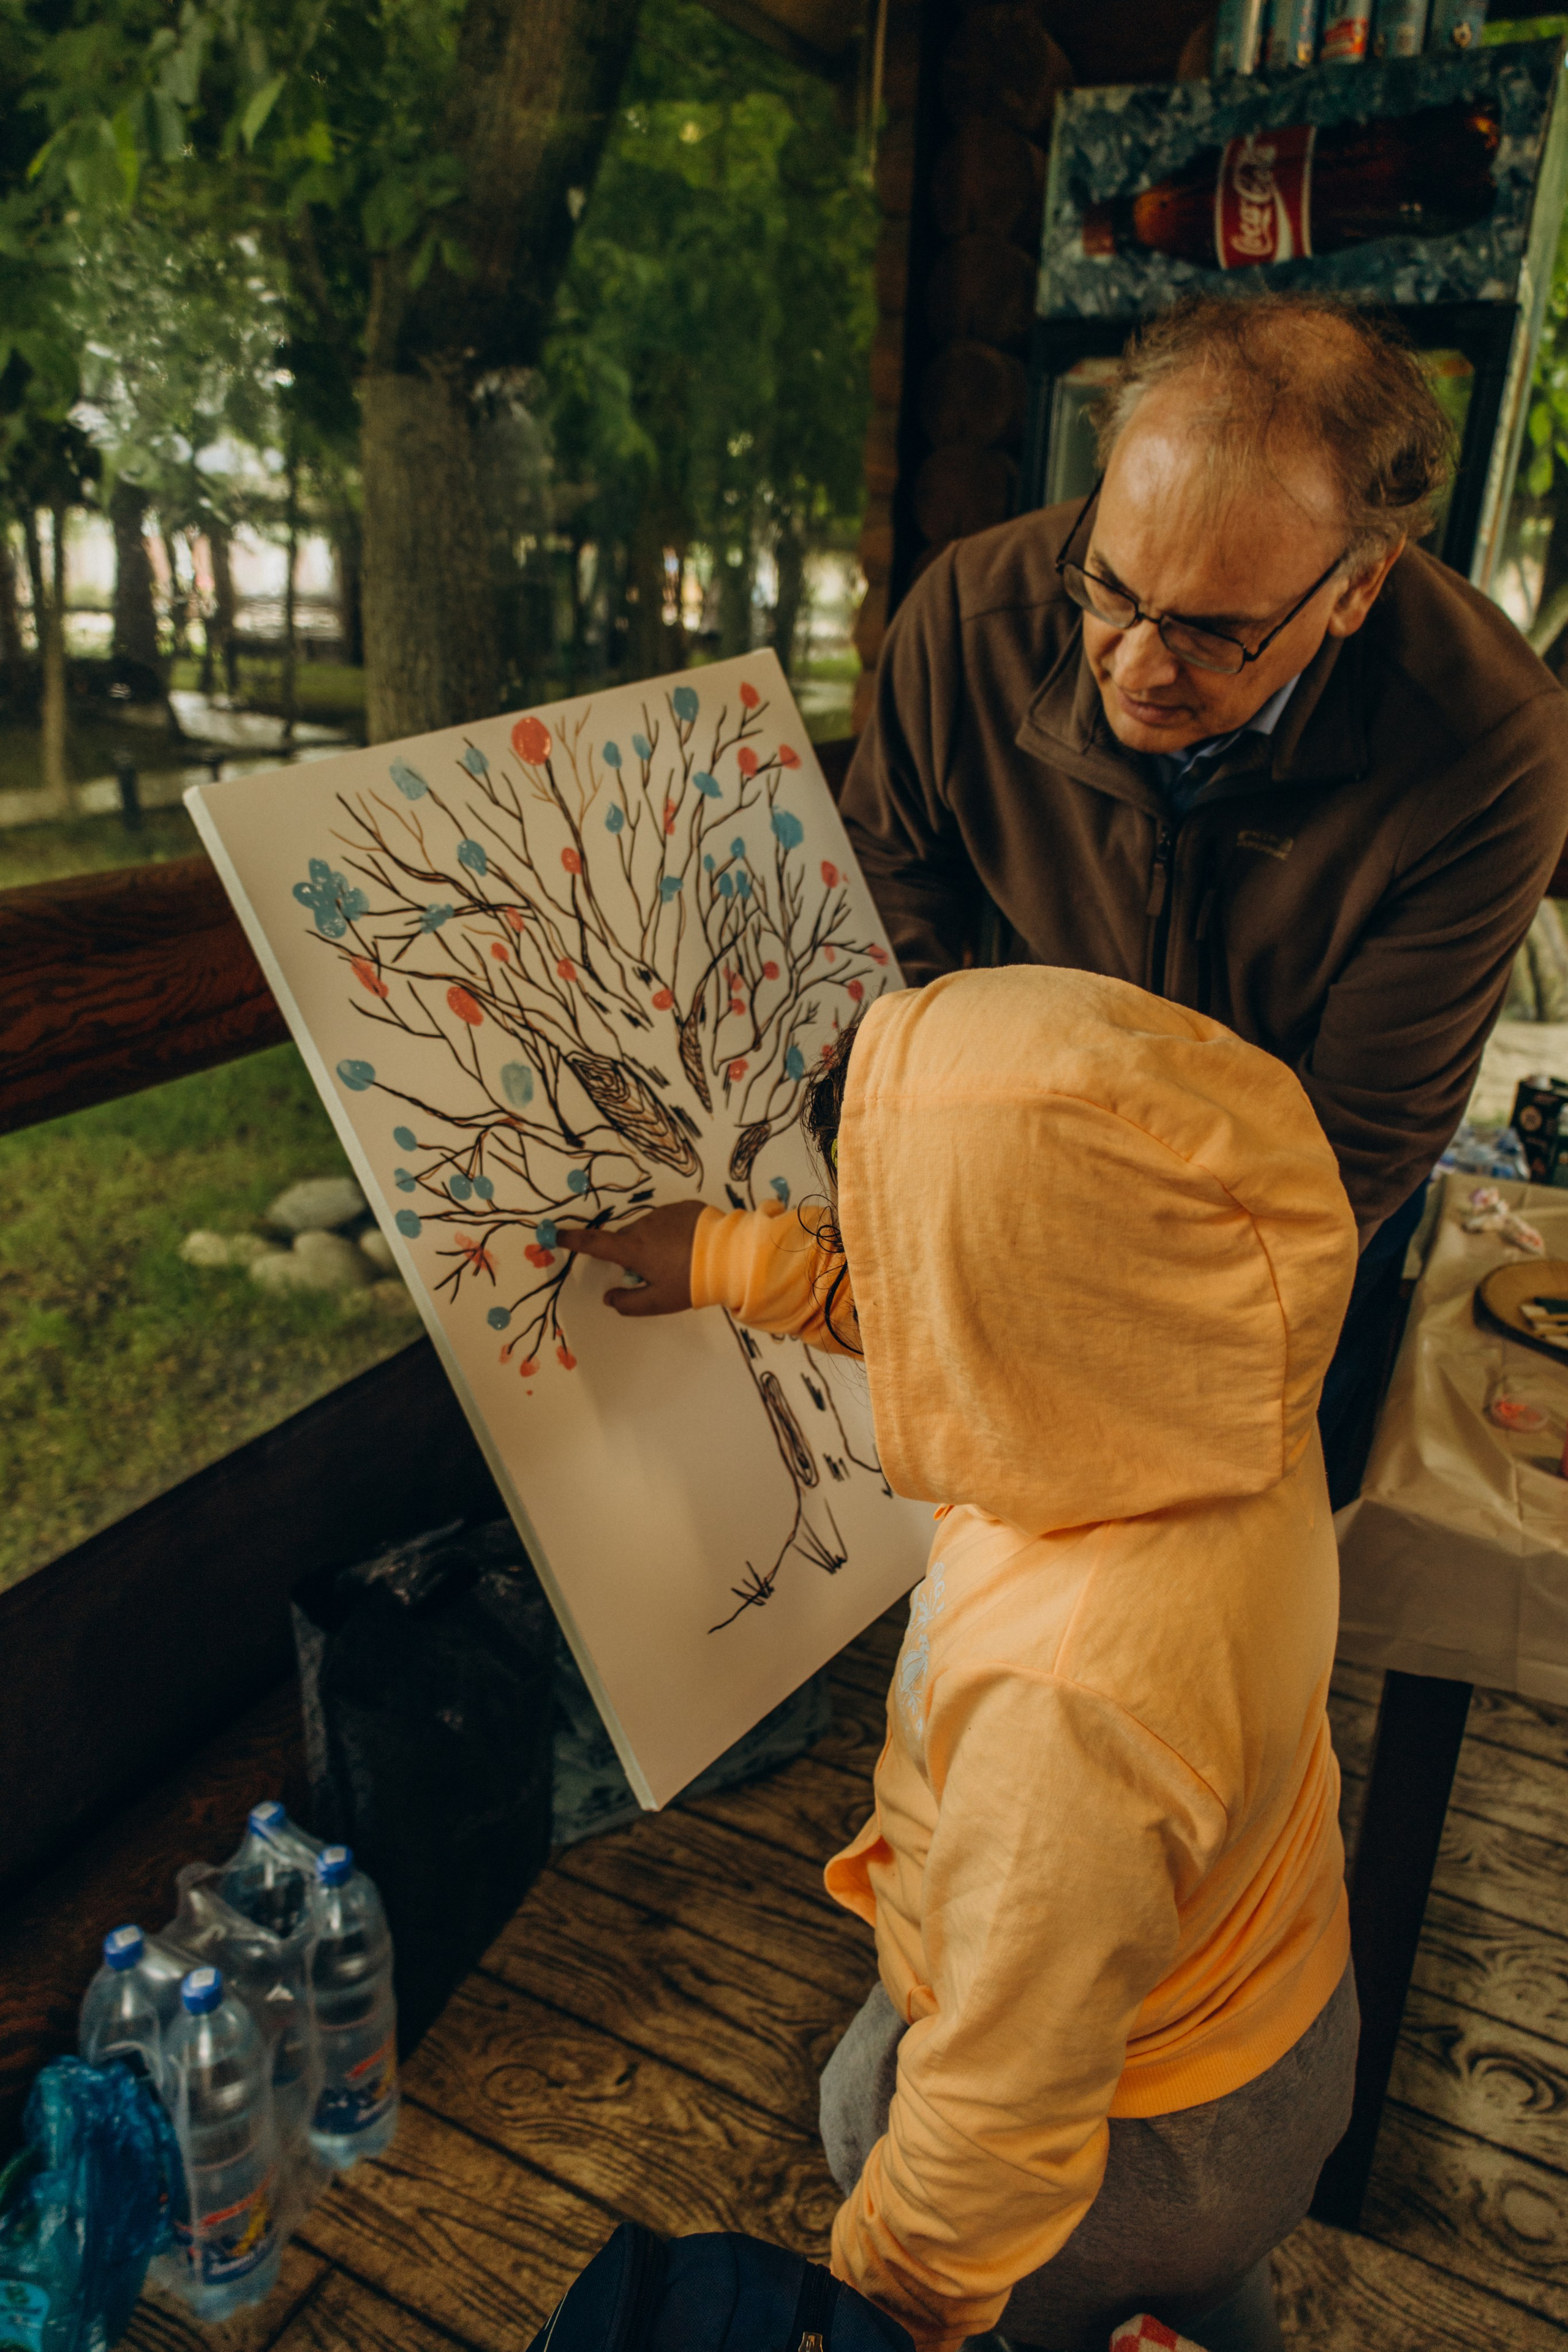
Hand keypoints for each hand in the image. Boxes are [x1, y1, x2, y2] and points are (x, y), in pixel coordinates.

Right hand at [556, 1201, 708, 1316]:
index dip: (573, 1240)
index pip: (595, 1244)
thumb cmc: (691, 1282)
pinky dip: (675, 1232)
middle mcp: (644, 1226)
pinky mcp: (685, 1207)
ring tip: (682, 1260)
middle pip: (627, 1240)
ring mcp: (665, 1213)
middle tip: (658, 1273)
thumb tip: (609, 1298)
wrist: (731, 1256)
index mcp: (634, 1249)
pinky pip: (670, 1220)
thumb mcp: (659, 1301)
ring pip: (650, 1230)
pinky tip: (693, 1246)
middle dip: (634, 1255)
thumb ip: (629, 1302)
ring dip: (657, 1243)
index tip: (556, 1234)